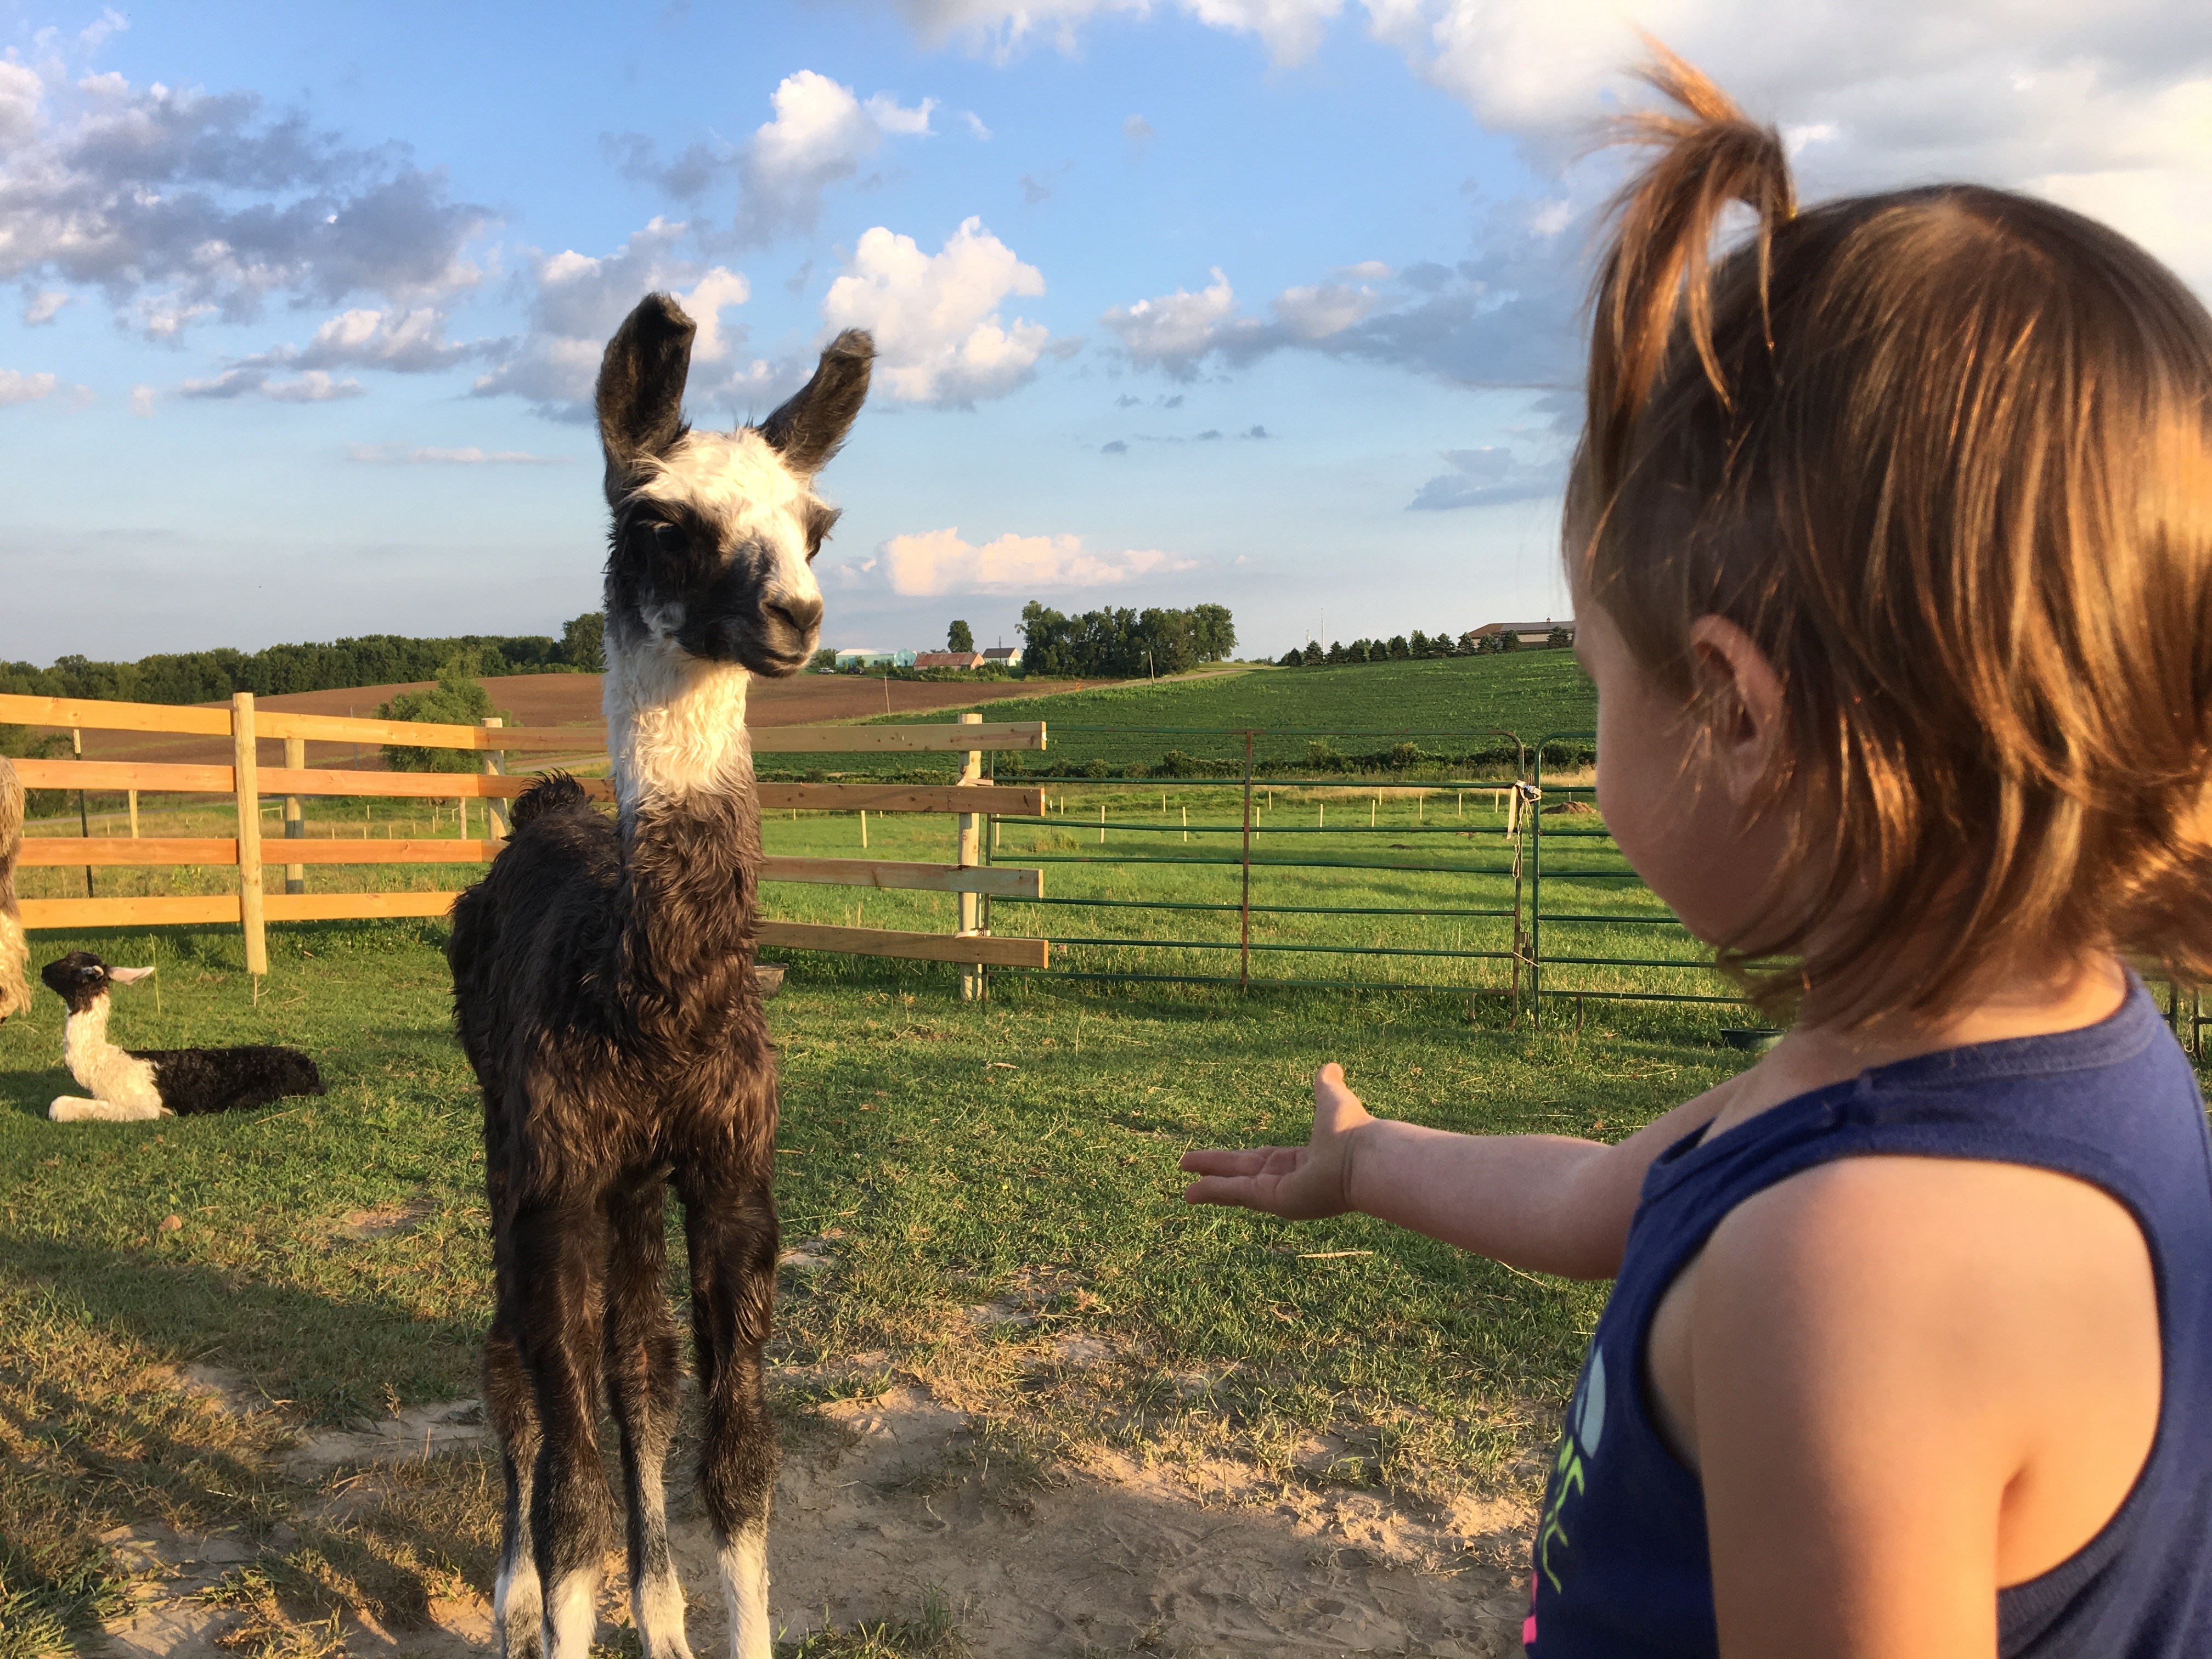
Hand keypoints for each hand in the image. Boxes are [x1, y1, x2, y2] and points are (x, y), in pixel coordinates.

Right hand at [1179, 1063, 1373, 1218]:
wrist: (1363, 1158)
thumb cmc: (1352, 1131)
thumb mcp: (1332, 1099)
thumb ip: (1326, 1085)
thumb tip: (1330, 1066)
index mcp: (1302, 1161)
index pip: (1262, 1159)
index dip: (1239, 1159)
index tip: (1220, 1158)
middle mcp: (1290, 1181)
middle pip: (1242, 1174)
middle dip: (1216, 1171)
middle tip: (1189, 1168)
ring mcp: (1281, 1194)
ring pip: (1236, 1188)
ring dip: (1210, 1188)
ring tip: (1185, 1194)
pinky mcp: (1274, 1200)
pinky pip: (1237, 1193)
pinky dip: (1213, 1192)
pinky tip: (1191, 1193)